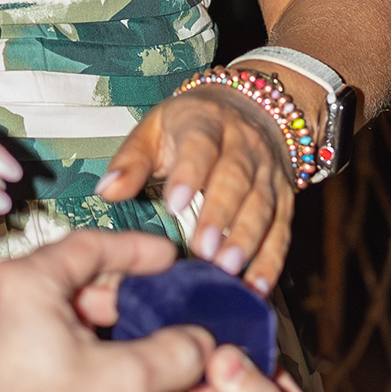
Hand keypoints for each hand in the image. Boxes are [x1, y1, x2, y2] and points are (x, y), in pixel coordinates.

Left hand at [0, 226, 212, 391]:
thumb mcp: (128, 385)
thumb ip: (175, 352)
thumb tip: (196, 343)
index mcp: (20, 285)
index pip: (89, 245)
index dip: (137, 251)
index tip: (163, 258)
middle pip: (65, 276)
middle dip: (114, 294)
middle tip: (151, 309)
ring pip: (44, 309)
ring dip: (88, 323)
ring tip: (126, 348)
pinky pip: (24, 336)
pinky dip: (59, 343)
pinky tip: (89, 372)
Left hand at [95, 81, 296, 291]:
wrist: (249, 107)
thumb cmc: (191, 126)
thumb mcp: (153, 130)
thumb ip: (131, 162)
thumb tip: (106, 191)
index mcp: (206, 123)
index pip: (200, 146)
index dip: (189, 175)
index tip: (174, 205)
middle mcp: (244, 144)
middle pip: (236, 179)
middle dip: (221, 215)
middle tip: (204, 250)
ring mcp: (268, 171)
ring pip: (262, 205)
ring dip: (247, 239)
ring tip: (228, 268)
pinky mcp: (284, 197)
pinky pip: (281, 229)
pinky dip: (272, 259)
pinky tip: (258, 285)